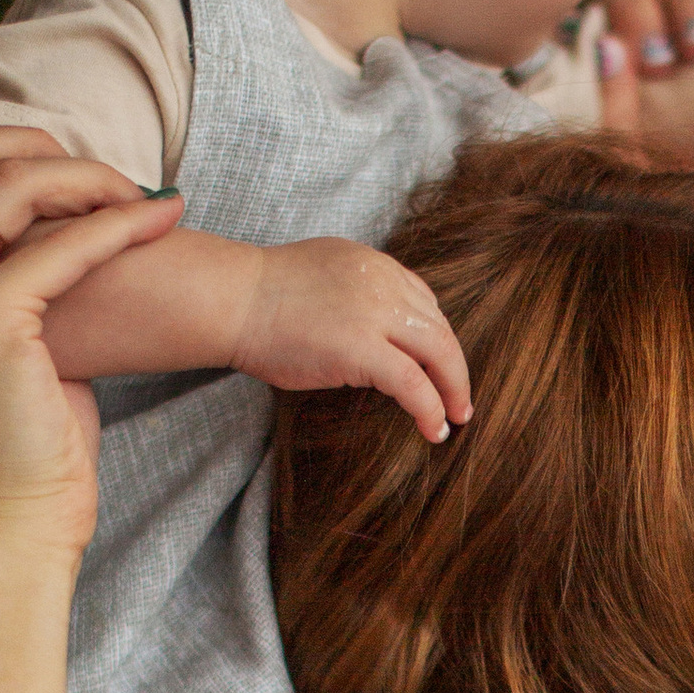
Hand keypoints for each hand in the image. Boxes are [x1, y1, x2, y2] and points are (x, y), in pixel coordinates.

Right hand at [226, 238, 473, 442]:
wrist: (232, 300)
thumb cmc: (259, 296)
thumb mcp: (320, 276)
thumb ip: (353, 293)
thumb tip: (369, 329)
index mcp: (373, 264)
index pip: (422, 301)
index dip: (435, 337)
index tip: (437, 364)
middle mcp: (383, 282)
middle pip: (438, 326)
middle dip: (455, 366)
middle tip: (461, 398)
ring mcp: (375, 314)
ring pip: (438, 353)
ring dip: (453, 389)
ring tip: (455, 417)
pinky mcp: (362, 349)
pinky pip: (414, 384)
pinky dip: (432, 408)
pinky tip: (434, 428)